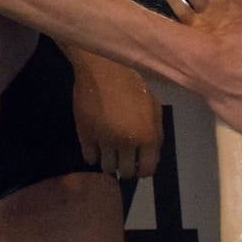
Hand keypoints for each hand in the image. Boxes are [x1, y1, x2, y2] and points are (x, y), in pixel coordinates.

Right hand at [70, 53, 162, 178]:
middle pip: (125, 172)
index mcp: (148, 138)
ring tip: (108, 154)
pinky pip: (89, 157)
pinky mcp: (85, 135)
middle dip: (125, 169)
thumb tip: (151, 156)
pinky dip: (92, 156)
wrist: (104, 69)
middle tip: (122, 161)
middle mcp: (127, 143)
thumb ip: (156, 134)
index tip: (138, 166)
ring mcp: (105, 141)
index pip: (147, 170)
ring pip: (107, 167)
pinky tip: (95, 148)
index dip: (142, 171)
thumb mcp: (154, 108)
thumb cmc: (133, 85)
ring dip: (109, 164)